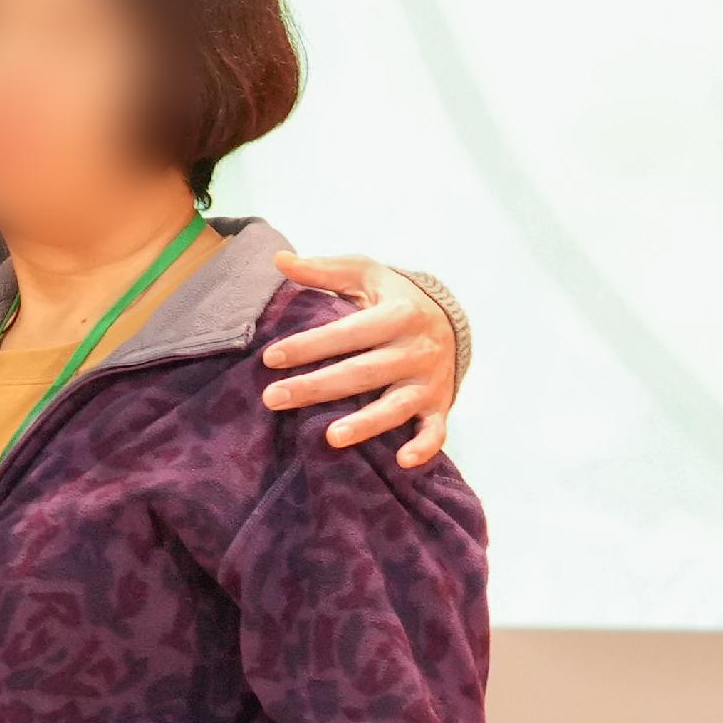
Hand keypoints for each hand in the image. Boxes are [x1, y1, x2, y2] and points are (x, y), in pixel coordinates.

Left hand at [261, 255, 460, 466]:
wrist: (451, 319)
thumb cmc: (396, 298)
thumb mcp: (365, 274)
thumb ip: (324, 271)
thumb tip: (280, 260)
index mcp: (398, 314)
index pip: (346, 333)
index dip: (308, 345)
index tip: (270, 357)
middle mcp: (416, 349)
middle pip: (362, 373)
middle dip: (316, 387)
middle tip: (273, 398)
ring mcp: (429, 381)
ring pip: (395, 406)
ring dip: (365, 424)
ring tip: (330, 437)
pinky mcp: (439, 405)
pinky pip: (435, 431)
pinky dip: (422, 448)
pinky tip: (400, 462)